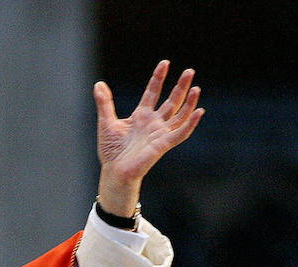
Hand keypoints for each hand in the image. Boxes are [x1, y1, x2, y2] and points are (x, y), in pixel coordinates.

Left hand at [92, 61, 202, 215]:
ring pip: (180, 115)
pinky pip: (181, 133)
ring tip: (196, 88)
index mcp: (141, 116)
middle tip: (190, 71)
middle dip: (181, 86)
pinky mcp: (163, 144)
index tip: (165, 63)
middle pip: (171, 101)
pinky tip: (199, 111)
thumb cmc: (111, 151)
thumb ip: (105, 103)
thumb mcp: (106, 122)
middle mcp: (154, 123)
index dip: (158, 78)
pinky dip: (191, 123)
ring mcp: (160, 133)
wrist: (114, 172)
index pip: (153, 93)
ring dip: (189, 102)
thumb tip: (98, 84)